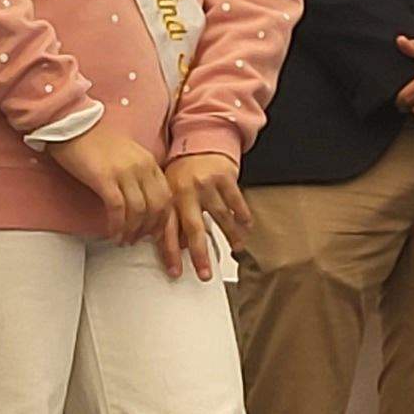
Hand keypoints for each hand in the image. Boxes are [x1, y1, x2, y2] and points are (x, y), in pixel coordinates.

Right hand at [49, 118, 171, 246]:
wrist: (72, 123)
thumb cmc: (95, 141)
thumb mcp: (127, 155)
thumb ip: (138, 174)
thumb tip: (141, 200)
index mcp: (150, 162)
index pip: (167, 196)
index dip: (164, 218)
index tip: (156, 232)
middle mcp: (142, 168)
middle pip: (158, 206)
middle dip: (151, 229)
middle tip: (140, 240)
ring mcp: (124, 173)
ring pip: (139, 211)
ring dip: (133, 231)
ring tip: (124, 240)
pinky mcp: (104, 178)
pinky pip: (117, 209)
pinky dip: (117, 225)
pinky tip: (112, 233)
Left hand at [159, 151, 248, 279]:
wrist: (199, 140)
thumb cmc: (182, 170)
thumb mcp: (169, 191)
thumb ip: (171, 216)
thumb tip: (179, 246)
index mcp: (168, 197)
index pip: (167, 231)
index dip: (170, 253)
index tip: (176, 273)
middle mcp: (186, 192)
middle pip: (193, 229)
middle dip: (199, 254)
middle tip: (205, 274)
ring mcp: (206, 185)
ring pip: (220, 216)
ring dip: (230, 235)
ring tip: (236, 249)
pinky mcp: (225, 177)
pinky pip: (236, 201)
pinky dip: (243, 215)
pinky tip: (247, 226)